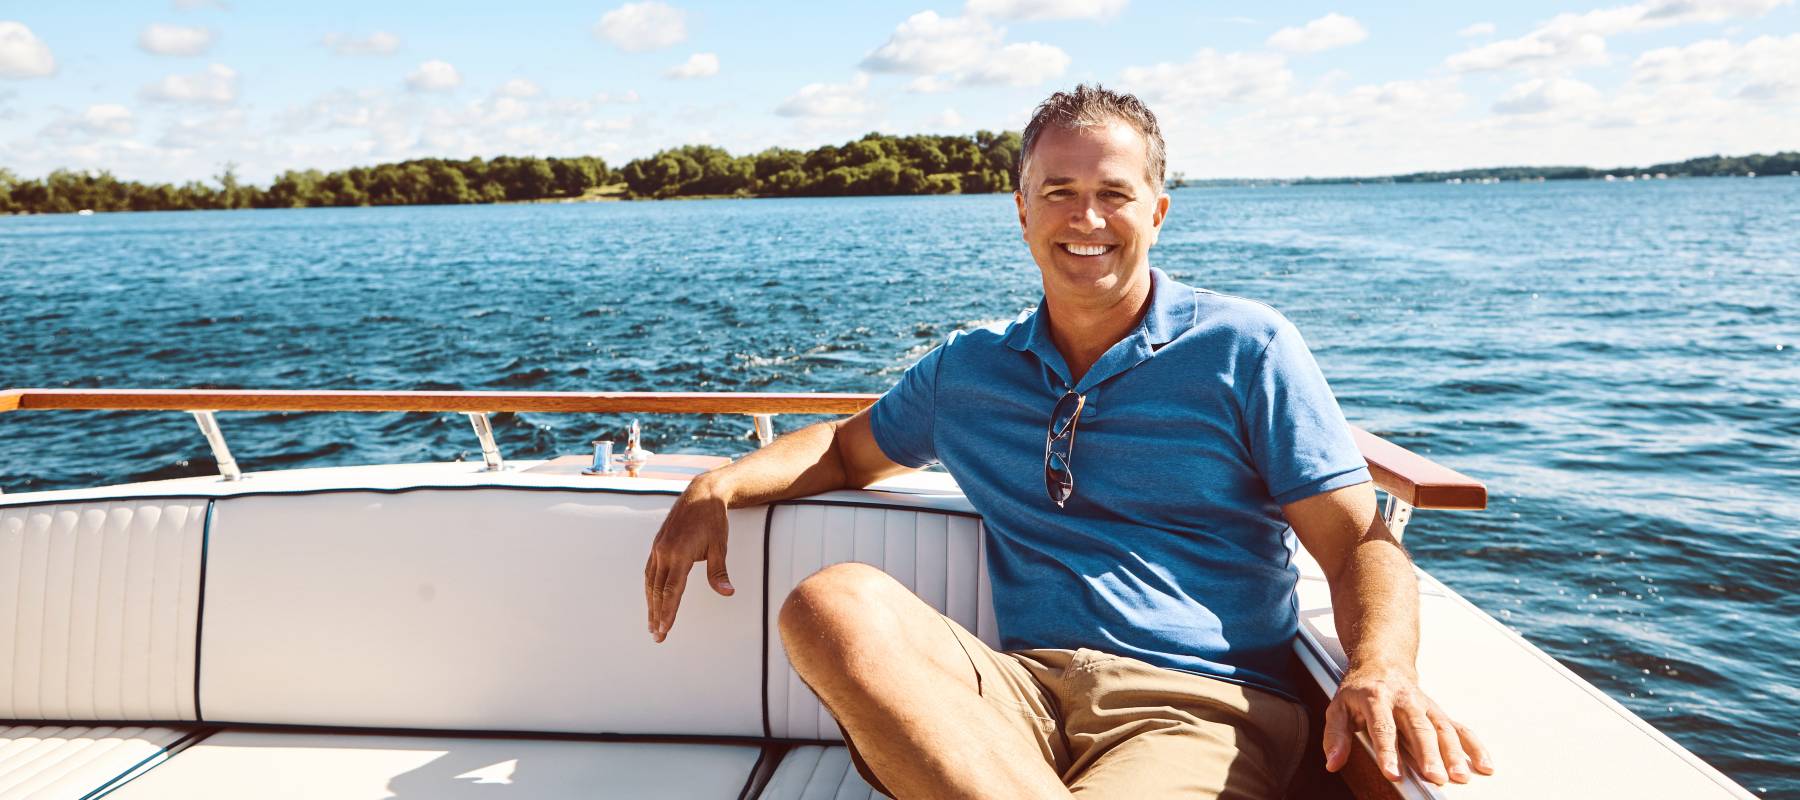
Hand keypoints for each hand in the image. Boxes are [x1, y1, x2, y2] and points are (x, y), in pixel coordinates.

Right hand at [643, 483, 734, 642]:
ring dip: (650, 604)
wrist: (701, 494)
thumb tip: (727, 592)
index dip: (668, 612)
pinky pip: (650, 571)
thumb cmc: (713, 520)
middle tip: (657, 636)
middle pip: (657, 591)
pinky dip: (650, 588)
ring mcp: (658, 548)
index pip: (672, 590)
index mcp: (679, 554)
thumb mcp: (720, 546)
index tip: (665, 629)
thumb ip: (719, 571)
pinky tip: (652, 598)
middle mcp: (664, 552)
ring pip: (650, 582)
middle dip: (656, 615)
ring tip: (652, 623)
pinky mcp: (657, 544)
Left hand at [1323, 664, 1494, 785]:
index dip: (1387, 751)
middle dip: (1428, 754)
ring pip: (1441, 728)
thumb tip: (1333, 762)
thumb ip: (1335, 736)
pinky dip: (1473, 746)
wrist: (1383, 661)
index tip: (1393, 773)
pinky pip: (1459, 728)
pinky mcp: (1438, 712)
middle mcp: (1404, 700)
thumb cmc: (1360, 688)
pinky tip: (1483, 765)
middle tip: (1435, 778)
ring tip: (1460, 776)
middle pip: (1418, 728)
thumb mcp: (1338, 707)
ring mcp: (1425, 705)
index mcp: (1376, 697)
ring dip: (1453, 753)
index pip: (1382, 727)